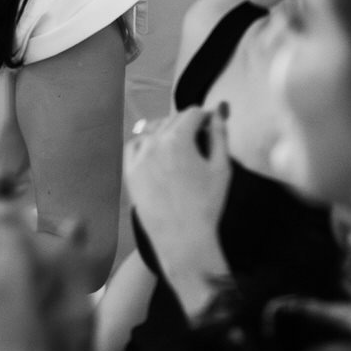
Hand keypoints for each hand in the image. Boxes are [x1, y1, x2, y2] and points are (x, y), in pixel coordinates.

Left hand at [124, 105, 232, 315]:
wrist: (182, 238)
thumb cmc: (207, 204)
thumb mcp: (221, 168)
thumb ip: (219, 136)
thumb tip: (217, 112)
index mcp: (178, 138)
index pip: (192, 113)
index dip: (204, 117)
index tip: (210, 125)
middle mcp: (154, 142)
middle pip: (172, 120)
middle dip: (187, 123)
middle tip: (198, 136)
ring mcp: (138, 157)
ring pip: (152, 130)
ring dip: (166, 130)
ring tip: (179, 144)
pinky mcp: (129, 171)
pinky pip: (134, 145)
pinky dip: (145, 142)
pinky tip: (156, 150)